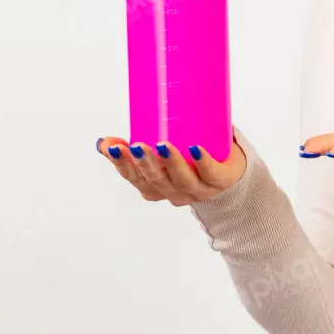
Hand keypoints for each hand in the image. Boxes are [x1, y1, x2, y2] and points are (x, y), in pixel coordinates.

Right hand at [95, 135, 246, 205]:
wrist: (230, 174)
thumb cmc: (189, 161)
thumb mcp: (159, 156)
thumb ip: (134, 147)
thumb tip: (102, 142)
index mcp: (157, 187)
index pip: (135, 179)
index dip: (122, 165)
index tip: (113, 147)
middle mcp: (175, 192)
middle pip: (157, 181)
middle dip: (145, 163)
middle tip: (136, 146)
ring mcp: (198, 189)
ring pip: (182, 180)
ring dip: (171, 162)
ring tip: (162, 145)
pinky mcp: (220, 180)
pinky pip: (210, 174)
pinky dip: (202, 162)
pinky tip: (195, 149)